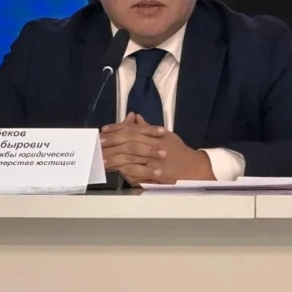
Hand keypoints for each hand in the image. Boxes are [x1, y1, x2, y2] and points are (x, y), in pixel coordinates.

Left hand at [100, 113, 214, 185]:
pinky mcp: (155, 174)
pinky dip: (126, 172)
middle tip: (98, 145)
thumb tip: (134, 117)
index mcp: (153, 135)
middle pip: (128, 142)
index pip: (131, 129)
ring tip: (102, 160)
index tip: (103, 131)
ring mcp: (154, 160)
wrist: (193, 167)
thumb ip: (147, 128)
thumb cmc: (178, 151)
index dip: (116, 129)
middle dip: (112, 143)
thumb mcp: (164, 135)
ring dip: (115, 158)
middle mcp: (153, 145)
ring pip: (130, 157)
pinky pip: (138, 172)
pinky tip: (115, 172)